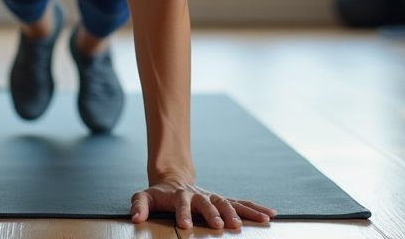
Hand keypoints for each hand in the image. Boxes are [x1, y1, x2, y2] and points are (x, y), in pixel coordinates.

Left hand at [130, 178, 276, 229]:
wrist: (173, 178)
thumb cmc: (158, 193)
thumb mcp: (144, 196)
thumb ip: (139, 205)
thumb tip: (135, 218)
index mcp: (179, 195)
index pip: (181, 204)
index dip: (183, 214)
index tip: (184, 226)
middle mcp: (199, 195)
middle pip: (210, 202)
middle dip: (217, 213)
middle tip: (222, 226)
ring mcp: (212, 196)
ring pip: (228, 202)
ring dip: (242, 212)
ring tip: (260, 221)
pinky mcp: (221, 200)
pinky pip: (239, 203)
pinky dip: (254, 208)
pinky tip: (269, 214)